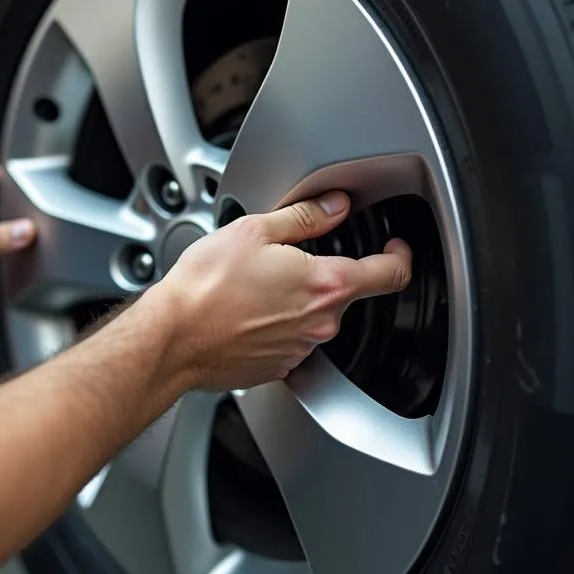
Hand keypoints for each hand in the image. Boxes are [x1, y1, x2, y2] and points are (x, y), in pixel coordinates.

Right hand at [157, 191, 411, 391]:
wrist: (172, 339)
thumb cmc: (205, 288)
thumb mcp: (254, 231)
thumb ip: (304, 217)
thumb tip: (334, 206)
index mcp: (325, 285)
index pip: (390, 274)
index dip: (400, 256)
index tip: (395, 248)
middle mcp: (320, 323)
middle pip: (345, 292)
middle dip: (323, 272)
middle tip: (287, 257)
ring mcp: (300, 349)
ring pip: (313, 316)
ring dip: (296, 299)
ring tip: (255, 286)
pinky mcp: (278, 367)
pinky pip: (290, 339)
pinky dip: (276, 323)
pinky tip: (246, 311)